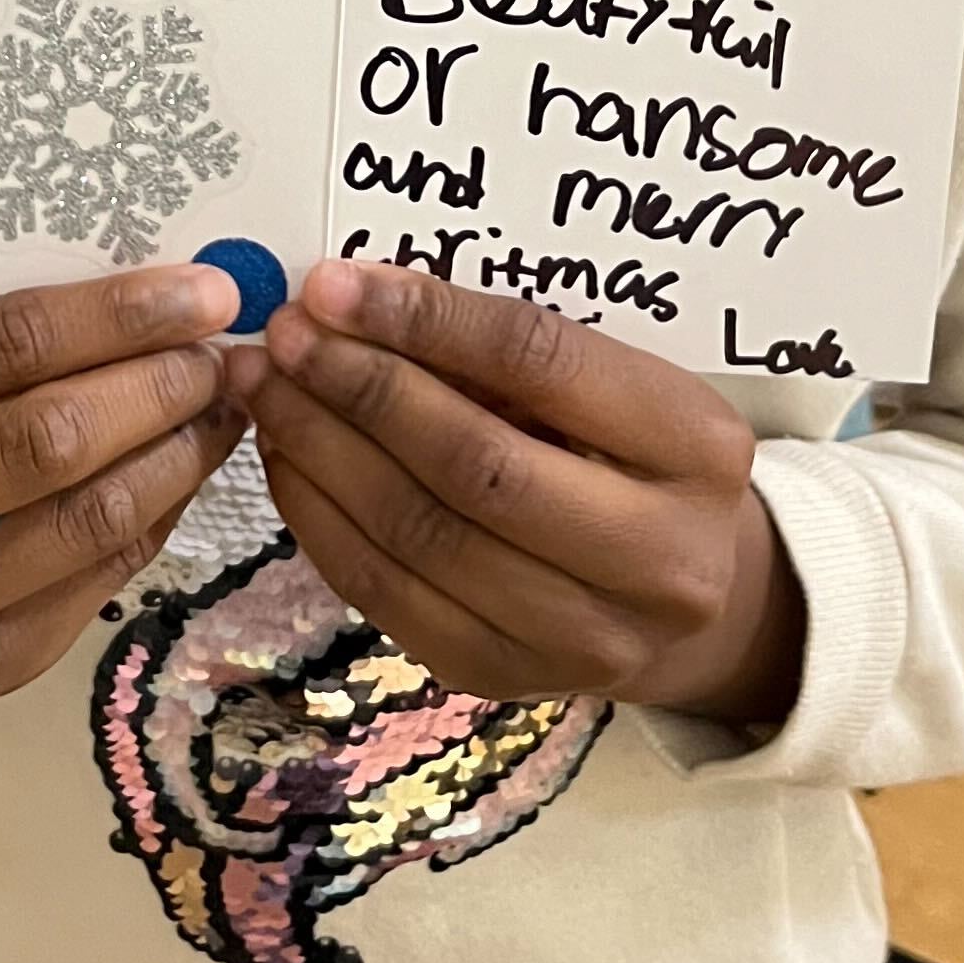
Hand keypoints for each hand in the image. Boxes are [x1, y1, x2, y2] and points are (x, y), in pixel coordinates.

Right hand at [0, 266, 244, 697]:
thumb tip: (159, 304)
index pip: (3, 345)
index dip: (120, 315)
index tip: (205, 290)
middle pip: (50, 441)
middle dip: (159, 388)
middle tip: (217, 352)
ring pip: (90, 521)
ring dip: (178, 454)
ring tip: (217, 406)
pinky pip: (100, 579)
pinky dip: (156, 515)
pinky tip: (177, 469)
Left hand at [227, 263, 807, 721]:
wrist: (694, 599)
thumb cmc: (640, 458)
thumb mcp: (618, 386)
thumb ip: (508, 351)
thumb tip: (358, 299)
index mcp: (695, 447)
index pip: (543, 363)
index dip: (427, 321)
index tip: (334, 284)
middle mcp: (658, 556)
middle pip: (476, 464)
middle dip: (360, 390)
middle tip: (285, 337)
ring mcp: (583, 636)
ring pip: (421, 536)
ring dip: (322, 452)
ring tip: (268, 388)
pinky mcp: (504, 677)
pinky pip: (387, 594)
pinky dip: (321, 519)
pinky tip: (286, 458)